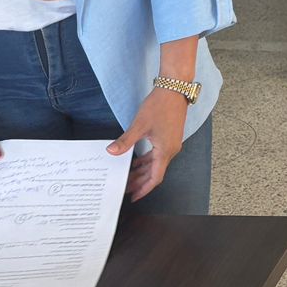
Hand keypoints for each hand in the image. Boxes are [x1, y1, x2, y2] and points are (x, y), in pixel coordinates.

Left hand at [108, 88, 187, 202]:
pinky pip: (158, 154)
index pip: (155, 177)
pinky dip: (147, 161)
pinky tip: (137, 161)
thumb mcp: (139, 125)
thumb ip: (125, 141)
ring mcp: (171, 143)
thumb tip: (111, 151)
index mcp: (165, 151)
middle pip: (155, 172)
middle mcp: (171, 150)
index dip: (144, 189)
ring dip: (143, 171)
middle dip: (140, 182)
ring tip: (130, 177)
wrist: (174, 90)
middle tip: (126, 189)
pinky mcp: (169, 137)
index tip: (134, 197)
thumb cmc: (159, 106)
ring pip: (156, 163)